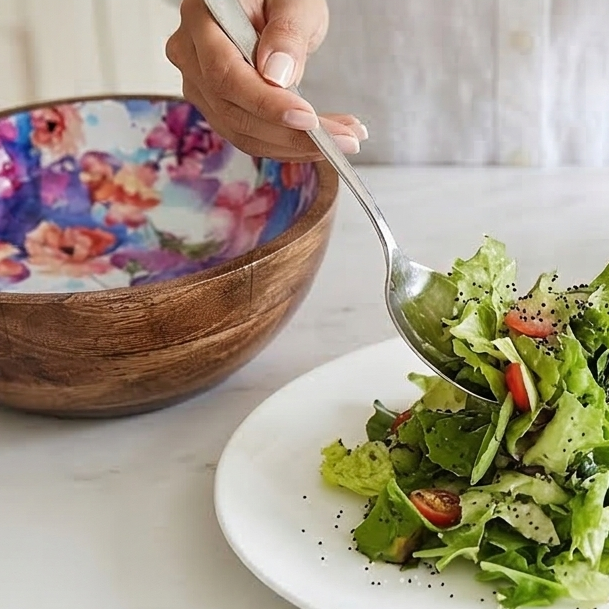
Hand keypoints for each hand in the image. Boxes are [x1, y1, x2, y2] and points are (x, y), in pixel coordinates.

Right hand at [166, 0, 367, 161]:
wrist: (266, 2)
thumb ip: (287, 32)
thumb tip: (277, 76)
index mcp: (202, 20)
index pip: (226, 76)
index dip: (267, 105)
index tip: (308, 120)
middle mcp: (192, 58)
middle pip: (235, 113)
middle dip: (292, 134)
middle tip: (343, 139)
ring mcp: (202, 87)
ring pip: (244, 134)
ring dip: (295, 145)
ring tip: (342, 139)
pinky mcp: (220, 107)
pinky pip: (251, 136)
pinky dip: (287, 144)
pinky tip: (320, 140)